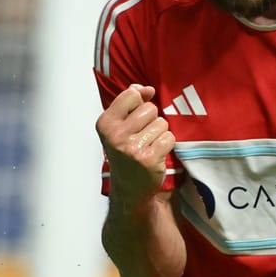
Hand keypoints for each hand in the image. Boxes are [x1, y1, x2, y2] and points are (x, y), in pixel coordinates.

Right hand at [95, 85, 175, 202]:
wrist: (129, 187)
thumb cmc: (125, 151)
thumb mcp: (119, 124)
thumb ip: (130, 102)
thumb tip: (147, 89)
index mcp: (105, 123)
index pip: (131, 94)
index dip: (140, 101)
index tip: (136, 114)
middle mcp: (116, 135)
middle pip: (150, 108)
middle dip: (151, 119)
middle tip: (141, 135)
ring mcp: (132, 148)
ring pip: (161, 122)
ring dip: (159, 133)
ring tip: (148, 145)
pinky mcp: (149, 159)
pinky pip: (169, 137)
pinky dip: (166, 144)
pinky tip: (155, 153)